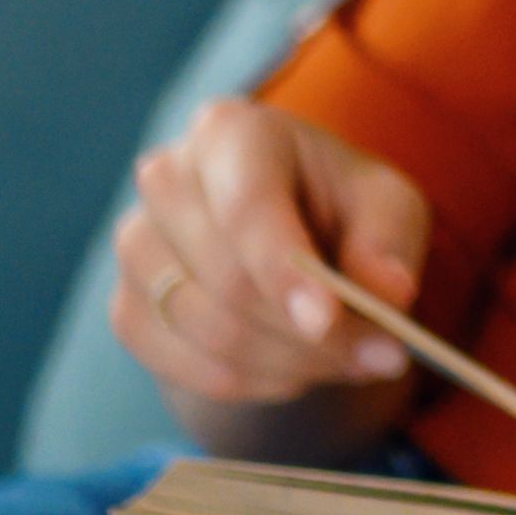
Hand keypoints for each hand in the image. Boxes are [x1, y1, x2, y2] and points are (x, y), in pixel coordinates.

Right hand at [114, 99, 434, 430]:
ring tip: (347, 360)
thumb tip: (388, 291)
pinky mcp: (127, 307)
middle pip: (226, 279)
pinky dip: (247, 382)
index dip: (284, 271)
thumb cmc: (341, 207)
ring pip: (204, 329)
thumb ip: (388, 242)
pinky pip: (179, 366)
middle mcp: (166, 179)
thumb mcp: (388, 206)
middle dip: (306, 334)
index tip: (326, 321)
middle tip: (380, 357)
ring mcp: (136, 245)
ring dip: (286, 362)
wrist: (289, 239)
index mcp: (230, 132)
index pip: (247, 208)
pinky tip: (294, 370)